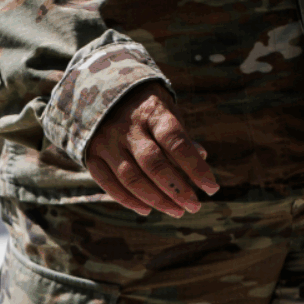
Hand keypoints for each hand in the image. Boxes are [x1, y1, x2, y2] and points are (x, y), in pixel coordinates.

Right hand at [86, 83, 217, 217]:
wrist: (100, 92)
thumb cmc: (145, 110)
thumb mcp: (166, 112)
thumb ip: (181, 137)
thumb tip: (202, 157)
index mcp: (152, 112)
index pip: (176, 142)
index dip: (196, 168)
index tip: (212, 188)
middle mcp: (127, 127)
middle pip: (153, 164)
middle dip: (177, 189)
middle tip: (195, 206)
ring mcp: (106, 141)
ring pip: (131, 178)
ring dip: (156, 199)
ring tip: (177, 211)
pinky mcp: (91, 155)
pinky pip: (108, 184)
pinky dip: (128, 200)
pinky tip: (147, 210)